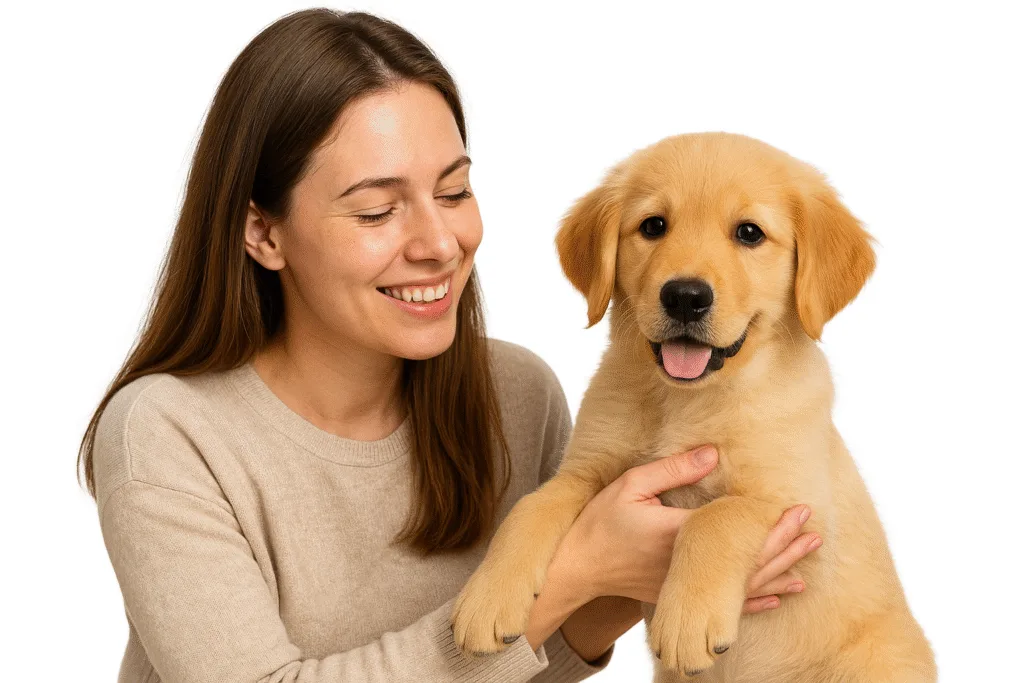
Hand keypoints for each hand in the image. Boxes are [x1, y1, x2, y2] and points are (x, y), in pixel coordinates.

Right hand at [552, 445, 820, 610]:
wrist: (577, 567)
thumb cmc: (600, 522)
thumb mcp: (630, 485)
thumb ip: (672, 470)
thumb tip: (712, 453)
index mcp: (678, 534)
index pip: (736, 532)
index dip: (770, 523)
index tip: (798, 509)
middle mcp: (687, 566)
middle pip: (747, 559)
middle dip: (784, 545)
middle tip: (814, 532)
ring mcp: (685, 587)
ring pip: (741, 584)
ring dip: (777, 572)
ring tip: (808, 562)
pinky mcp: (679, 597)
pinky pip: (725, 604)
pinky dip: (754, 599)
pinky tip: (777, 595)